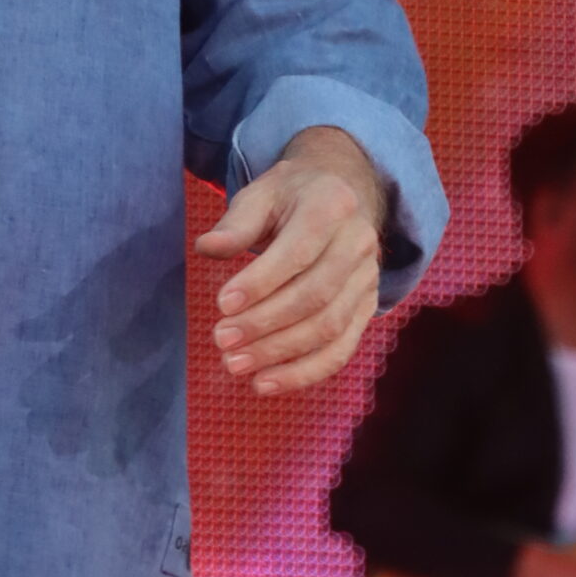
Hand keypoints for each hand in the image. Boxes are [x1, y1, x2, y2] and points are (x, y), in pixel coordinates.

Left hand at [196, 127, 383, 397]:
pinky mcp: (367, 308)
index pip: (298, 251)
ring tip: (236, 365)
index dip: (261, 281)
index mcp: (331, 206)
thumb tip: (207, 248)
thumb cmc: (291, 196)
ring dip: (281, 353)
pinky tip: (266, 383)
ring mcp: (368, 279)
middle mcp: (359, 243)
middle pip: (316, 295)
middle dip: (266, 323)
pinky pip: (341, 349)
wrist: (342, 194)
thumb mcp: (261, 193)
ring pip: (330, 327)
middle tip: (222, 341)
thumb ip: (236, 223)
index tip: (222, 304)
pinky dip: (304, 372)